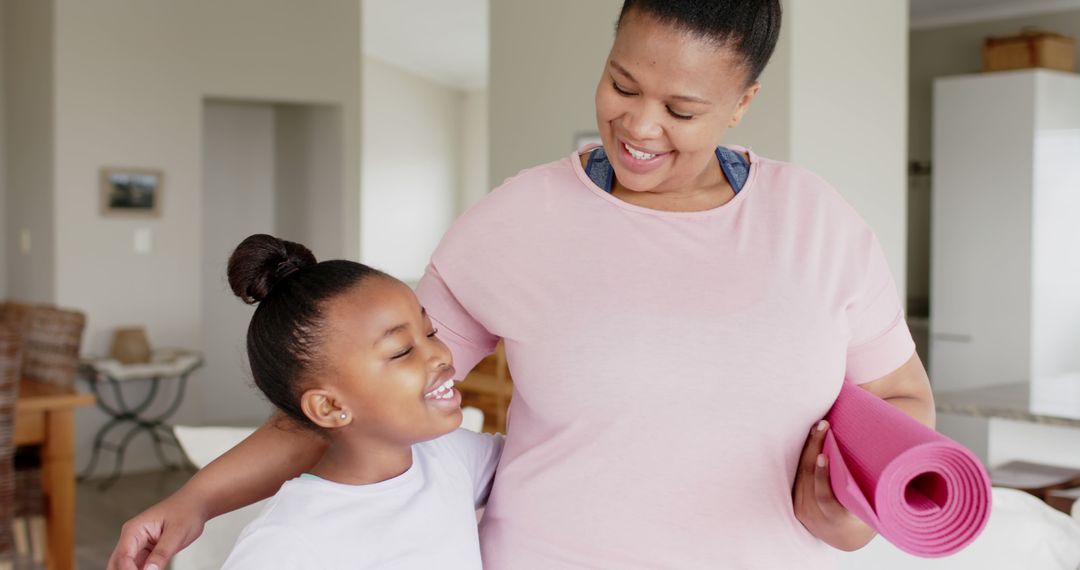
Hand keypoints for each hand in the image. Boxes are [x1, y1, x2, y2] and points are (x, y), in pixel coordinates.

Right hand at [107, 492, 206, 569]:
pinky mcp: (146, 552)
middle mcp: (131, 538)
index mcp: (134, 529)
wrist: (195, 505)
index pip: (124, 555)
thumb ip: (162, 552)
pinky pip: (138, 567)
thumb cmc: (186, 511)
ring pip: (126, 566)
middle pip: (118, 563)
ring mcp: (137, 546)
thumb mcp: (177, 532)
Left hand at [792, 420, 875, 550]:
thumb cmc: (865, 519)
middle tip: (823, 426)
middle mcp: (815, 515)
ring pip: (801, 472)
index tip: (823, 456)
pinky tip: (812, 440)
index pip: (824, 497)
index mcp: (835, 519)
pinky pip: (798, 475)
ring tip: (819, 427)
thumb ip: (882, 495)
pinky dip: (805, 456)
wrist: (843, 535)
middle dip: (814, 448)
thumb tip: (908, 468)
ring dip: (809, 447)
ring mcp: (802, 507)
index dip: (821, 476)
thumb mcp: (873, 511)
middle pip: (808, 477)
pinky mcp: (795, 500)